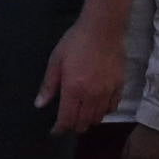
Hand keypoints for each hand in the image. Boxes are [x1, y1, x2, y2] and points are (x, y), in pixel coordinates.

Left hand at [36, 15, 125, 134]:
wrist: (103, 28)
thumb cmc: (76, 41)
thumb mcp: (56, 60)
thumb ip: (48, 85)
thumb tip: (39, 105)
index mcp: (73, 90)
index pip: (66, 120)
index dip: (59, 129)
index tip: (55, 131)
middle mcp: (91, 96)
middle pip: (83, 123)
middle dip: (73, 126)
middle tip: (67, 120)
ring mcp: (107, 92)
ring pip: (98, 118)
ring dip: (88, 120)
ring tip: (82, 113)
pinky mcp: (119, 86)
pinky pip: (112, 107)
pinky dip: (104, 111)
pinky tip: (98, 105)